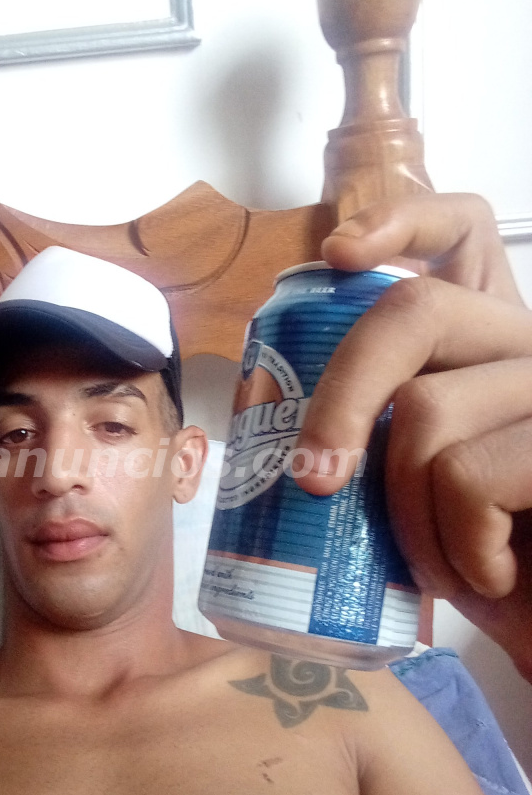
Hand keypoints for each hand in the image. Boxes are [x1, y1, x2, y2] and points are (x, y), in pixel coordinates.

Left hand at [295, 193, 531, 679]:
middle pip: (414, 311)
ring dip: (407, 515)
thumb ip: (390, 442)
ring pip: (426, 412)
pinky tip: (491, 576)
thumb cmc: (499, 571)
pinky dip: (455, 547)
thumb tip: (295, 442)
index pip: (464, 234)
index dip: (402, 219)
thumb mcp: (427, 497)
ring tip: (446, 566)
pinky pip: (467, 476)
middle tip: (313, 480)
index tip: (338, 254)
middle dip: (343, 394)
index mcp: (494, 349)